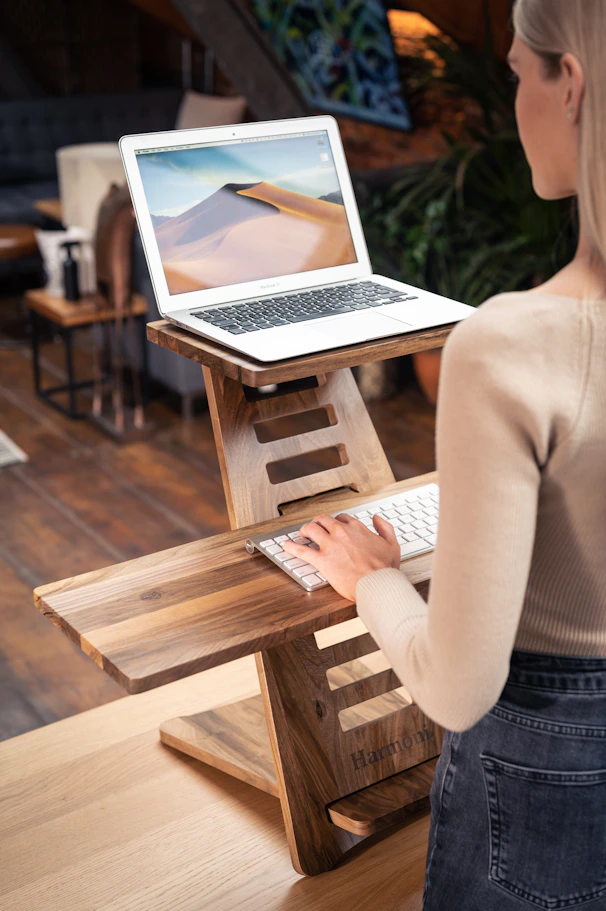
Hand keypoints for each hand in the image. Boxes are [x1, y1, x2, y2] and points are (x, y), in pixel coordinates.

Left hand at [281, 512, 399, 600]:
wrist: (377, 584)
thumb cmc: (384, 569)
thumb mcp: (392, 544)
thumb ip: (385, 528)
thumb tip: (377, 519)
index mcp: (357, 529)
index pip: (342, 519)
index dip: (336, 522)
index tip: (335, 527)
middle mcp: (342, 533)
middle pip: (323, 520)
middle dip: (318, 522)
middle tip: (315, 527)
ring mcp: (330, 546)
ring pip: (311, 529)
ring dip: (305, 529)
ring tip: (302, 533)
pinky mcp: (322, 560)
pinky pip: (301, 551)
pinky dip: (291, 547)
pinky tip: (286, 546)